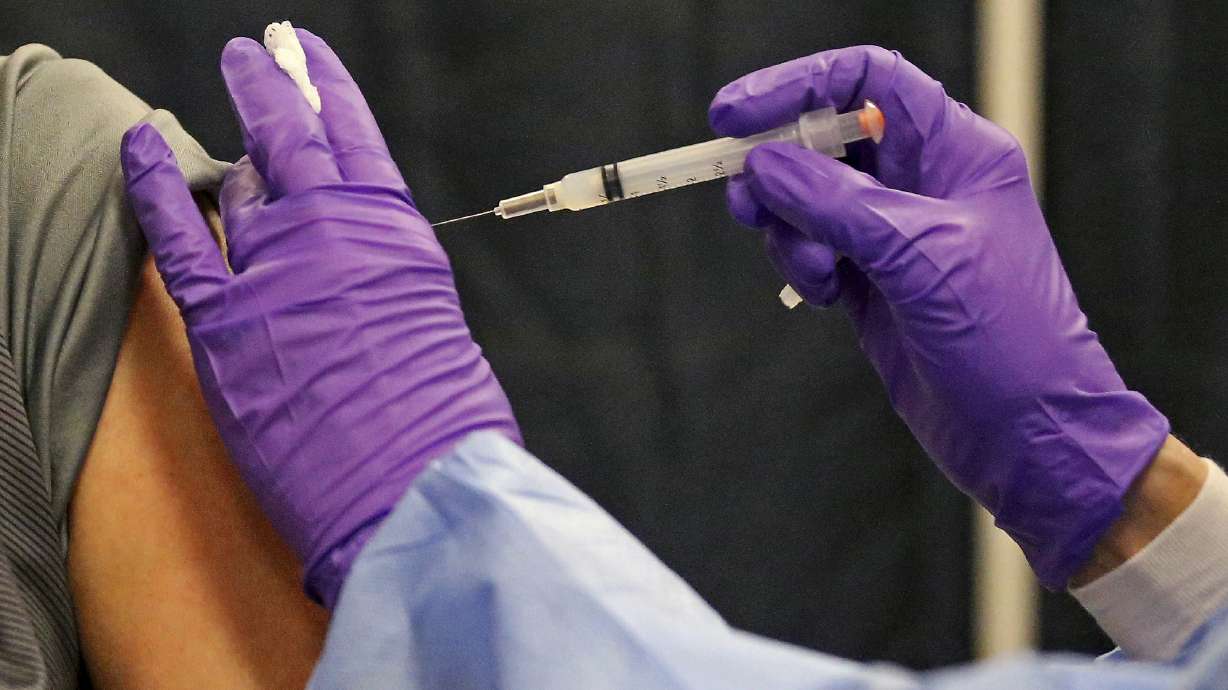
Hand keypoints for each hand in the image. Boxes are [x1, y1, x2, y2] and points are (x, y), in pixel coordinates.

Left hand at [120, 29, 519, 607]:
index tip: (306, 54)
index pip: (355, 136)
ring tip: (235, 124)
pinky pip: (178, 237)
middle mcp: (335, 232)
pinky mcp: (225, 323)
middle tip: (257, 53)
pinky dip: (153, 187)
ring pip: (242, 187)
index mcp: (397, 232)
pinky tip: (138, 148)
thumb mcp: (438, 328)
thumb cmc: (445, 424)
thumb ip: (391, 284)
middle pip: (292, 137)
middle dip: (272, 85)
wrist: (414, 488)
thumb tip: (358, 277)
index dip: (326, 87)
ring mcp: (275, 269)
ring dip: (238, 155)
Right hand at [710, 46, 1168, 588]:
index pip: (869, 80)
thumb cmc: (1007, 339)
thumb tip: (764, 162)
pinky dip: (799, 263)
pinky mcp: (872, 283)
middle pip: (824, 138)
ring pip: (807, 198)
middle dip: (778, 165)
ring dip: (788, 226)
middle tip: (744, 197)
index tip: (734, 113)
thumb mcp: (921, 257)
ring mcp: (893, 235)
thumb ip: (838, 202)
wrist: (1029, 437)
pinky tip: (824, 296)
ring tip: (814, 270)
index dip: (798, 84)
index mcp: (956, 151)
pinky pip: (811, 248)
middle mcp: (924, 183)